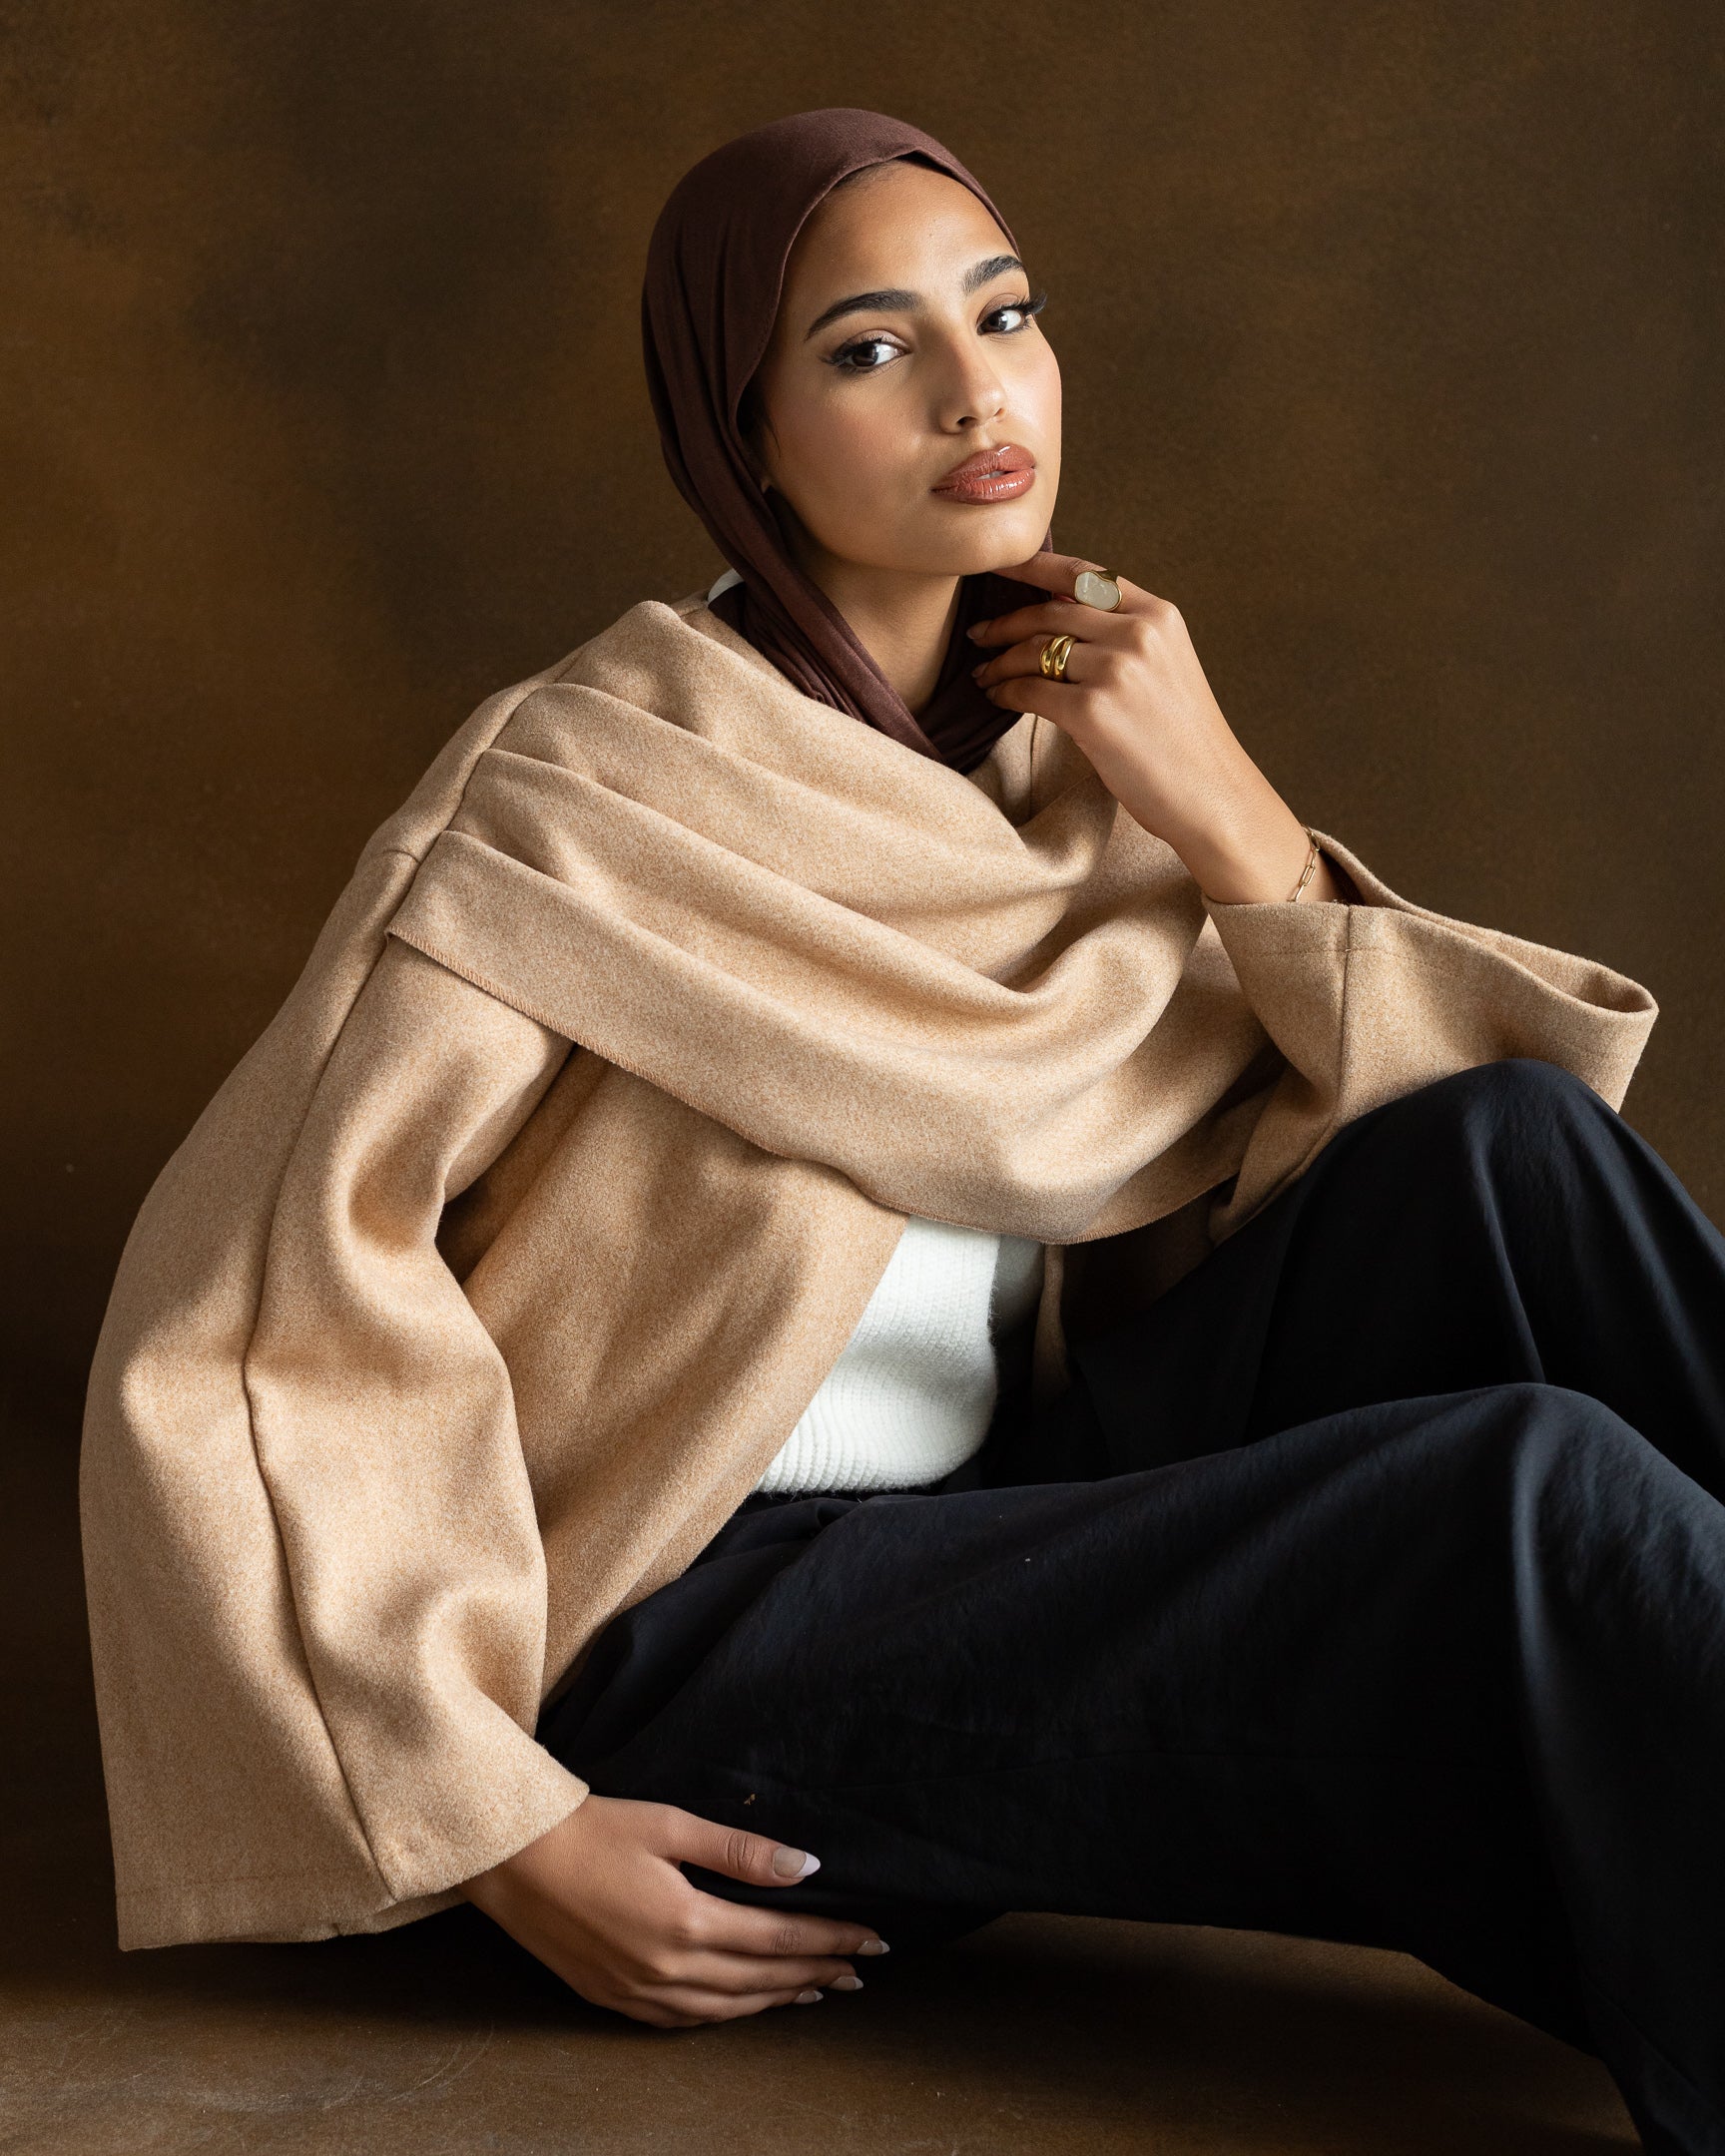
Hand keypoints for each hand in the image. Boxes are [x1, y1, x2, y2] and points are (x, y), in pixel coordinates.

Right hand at [459, 1794, 887, 2027]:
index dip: (831, 1940)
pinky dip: (727, 2014)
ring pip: (727, 2009)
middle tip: (859, 1971)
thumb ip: (740, 1851)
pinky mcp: (614, 1999)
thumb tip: (805, 1868)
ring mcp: (638, 1992)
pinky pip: (685, 2021)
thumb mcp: (671, 1824)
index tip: (872, 1940)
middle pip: (761, 1981)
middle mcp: (668, 1970)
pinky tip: (744, 2004)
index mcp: (687, 1923)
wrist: (512, 1860)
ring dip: (777, 2000)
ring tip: (816, 1990)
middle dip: (816, 1973)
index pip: (780, 1940)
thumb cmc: (592, 1829)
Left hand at [969, 552, 1340, 905]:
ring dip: (999, 662)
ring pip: (1034, 651)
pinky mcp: (1094, 712)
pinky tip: (997, 698)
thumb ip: (1123, 635)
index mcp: (1158, 615)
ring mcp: (1116, 671)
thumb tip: (1058, 616)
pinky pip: (1030, 691)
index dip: (1034, 565)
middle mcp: (1138, 633)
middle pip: (1049, 611)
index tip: (999, 565)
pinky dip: (1005, 693)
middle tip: (979, 635)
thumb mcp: (1167, 666)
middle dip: (1005, 622)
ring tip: (984, 675)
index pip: (1084, 574)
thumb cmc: (1184, 740)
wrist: (1213, 795)